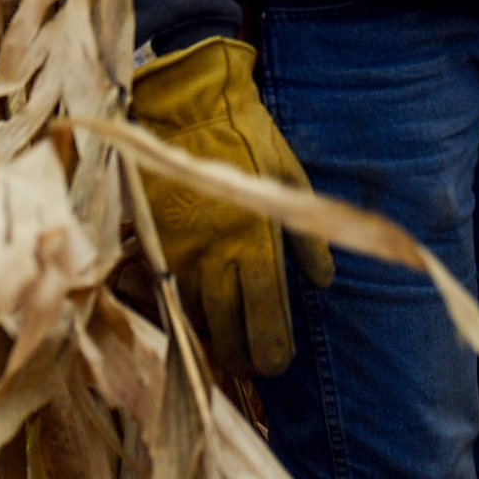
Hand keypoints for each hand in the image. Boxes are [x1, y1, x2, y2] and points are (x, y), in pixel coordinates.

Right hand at [125, 36, 329, 378]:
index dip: (271, 345)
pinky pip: (171, 292)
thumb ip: (308, 235)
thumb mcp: (289, 177)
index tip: (279, 366)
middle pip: (228, 325)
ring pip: (197, 314)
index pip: (265, 309)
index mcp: (254, 237)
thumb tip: (323, 281)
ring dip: (214, 340)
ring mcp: (181, 251)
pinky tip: (200, 322)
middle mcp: (215, 253)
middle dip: (243, 357)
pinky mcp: (155, 242)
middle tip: (257, 372)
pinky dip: (187, 312)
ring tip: (230, 357)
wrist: (182, 106)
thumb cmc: (245, 136)